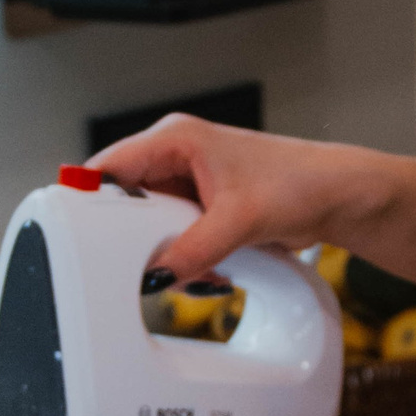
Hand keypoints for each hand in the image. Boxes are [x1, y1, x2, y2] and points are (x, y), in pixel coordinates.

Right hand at [87, 116, 383, 282]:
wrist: (337, 197)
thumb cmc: (299, 182)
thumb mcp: (239, 221)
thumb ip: (192, 251)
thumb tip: (155, 277)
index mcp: (175, 139)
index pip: (109, 167)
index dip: (88, 200)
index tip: (78, 236)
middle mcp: (175, 156)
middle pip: (124, 201)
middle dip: (134, 237)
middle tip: (147, 262)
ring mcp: (188, 183)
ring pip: (148, 225)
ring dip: (164, 251)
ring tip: (196, 264)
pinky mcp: (201, 208)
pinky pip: (172, 236)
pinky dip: (184, 257)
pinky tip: (208, 267)